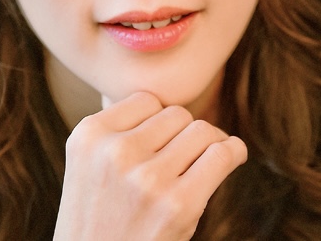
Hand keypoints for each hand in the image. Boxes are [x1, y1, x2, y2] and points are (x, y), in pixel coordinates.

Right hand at [53, 92, 246, 240]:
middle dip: (185, 134)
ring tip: (208, 158)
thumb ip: (116, 130)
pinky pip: (220, 155)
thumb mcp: (87, 165)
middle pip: (176, 115)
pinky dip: (233, 151)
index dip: (158, 122)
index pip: (146, 100)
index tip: (161, 144)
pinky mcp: (177, 205)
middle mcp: (114, 152)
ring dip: (210, 143)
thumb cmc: (98, 220)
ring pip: (201, 131)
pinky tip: (233, 156)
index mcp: (89, 136)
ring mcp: (146, 179)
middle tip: (185, 158)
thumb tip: (170, 104)